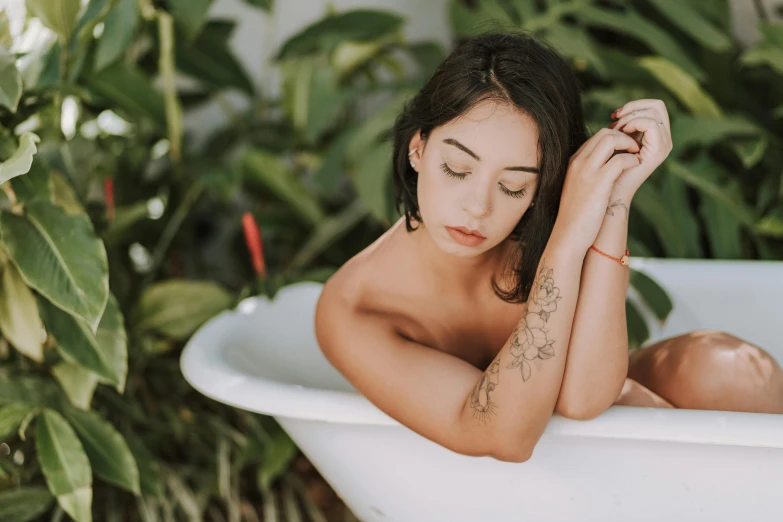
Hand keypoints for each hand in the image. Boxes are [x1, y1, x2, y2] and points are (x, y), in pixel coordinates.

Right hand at [552, 127, 640, 253]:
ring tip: (637, 155)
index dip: (616, 138)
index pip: (597, 137)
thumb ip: (589, 174)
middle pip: (605, 133)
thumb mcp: (579, 189)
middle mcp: (578, 162)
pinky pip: (620, 160)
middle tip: (635, 149)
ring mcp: (587, 171)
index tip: (627, 149)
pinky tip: (636, 166)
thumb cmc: (576, 216)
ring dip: (629, 143)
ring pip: (611, 139)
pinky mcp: (598, 183)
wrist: (567, 235)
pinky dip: (631, 159)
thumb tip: (607, 168)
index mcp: (574, 162)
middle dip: (624, 136)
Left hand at [608, 99, 672, 197]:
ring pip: (654, 111)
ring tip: (616, 130)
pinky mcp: (658, 151)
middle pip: (657, 105)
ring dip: (630, 117)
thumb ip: (624, 128)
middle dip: (632, 108)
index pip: (654, 106)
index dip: (633, 105)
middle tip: (615, 120)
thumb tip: (620, 111)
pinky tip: (621, 134)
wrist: (609, 193)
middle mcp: (664, 140)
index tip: (614, 116)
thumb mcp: (616, 142)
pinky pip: (650, 124)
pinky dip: (633, 123)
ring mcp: (664, 146)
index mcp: (657, 137)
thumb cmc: (608, 169)